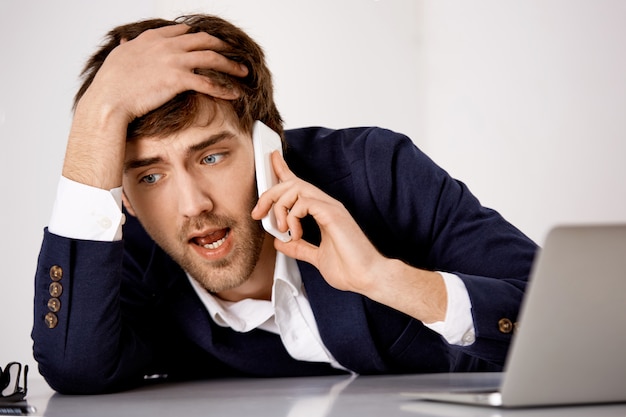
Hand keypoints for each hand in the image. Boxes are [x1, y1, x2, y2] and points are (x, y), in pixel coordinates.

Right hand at [83, 23, 247, 123]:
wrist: (108, 100)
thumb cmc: (110, 83)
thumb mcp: (118, 57)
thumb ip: (128, 47)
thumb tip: (125, 41)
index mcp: (153, 38)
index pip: (184, 31)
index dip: (201, 37)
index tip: (212, 43)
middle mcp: (166, 45)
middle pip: (204, 40)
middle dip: (224, 47)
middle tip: (236, 54)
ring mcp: (173, 61)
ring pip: (211, 58)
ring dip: (231, 65)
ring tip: (244, 72)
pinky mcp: (177, 80)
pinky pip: (208, 83)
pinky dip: (224, 88)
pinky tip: (234, 94)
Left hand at [252, 151, 382, 293]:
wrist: (367, 277)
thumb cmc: (350, 268)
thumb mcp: (316, 257)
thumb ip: (299, 247)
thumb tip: (281, 242)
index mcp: (324, 212)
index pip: (300, 185)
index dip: (284, 170)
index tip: (272, 160)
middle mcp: (327, 205)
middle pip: (292, 183)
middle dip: (270, 194)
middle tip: (259, 213)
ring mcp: (331, 208)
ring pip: (296, 188)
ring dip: (280, 206)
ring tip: (281, 228)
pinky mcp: (333, 214)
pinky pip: (304, 202)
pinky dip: (292, 217)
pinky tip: (296, 233)